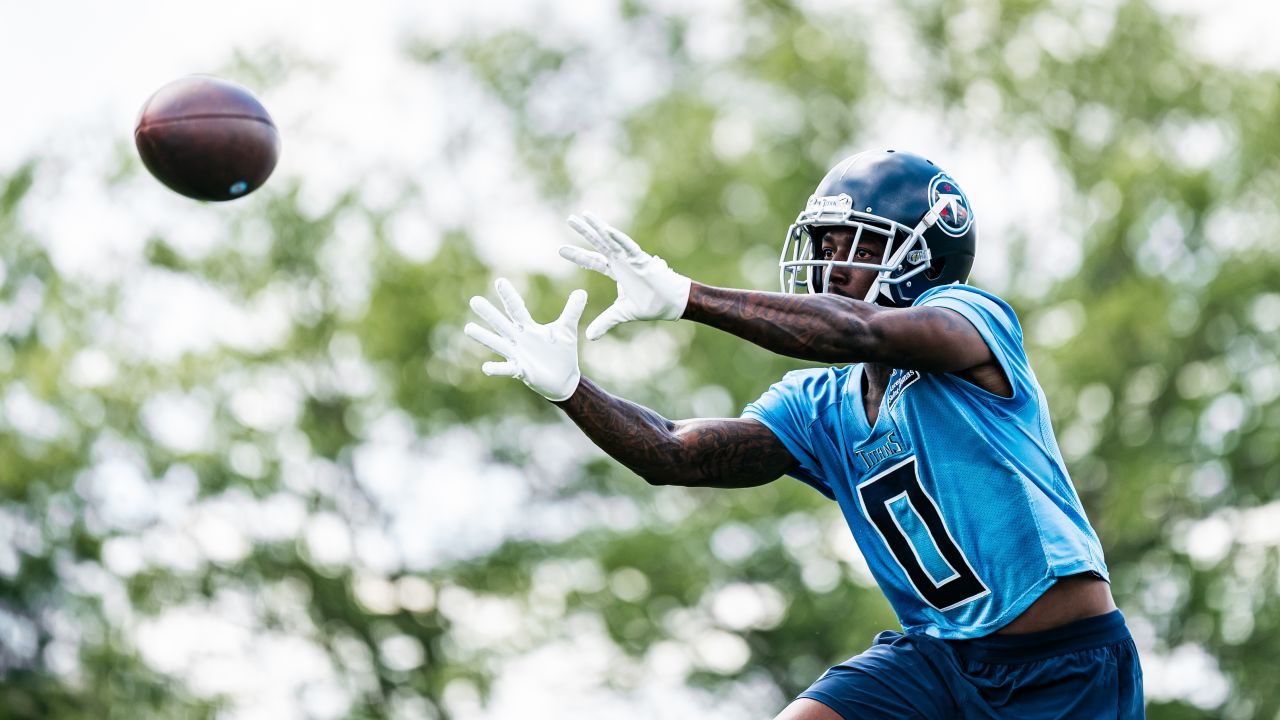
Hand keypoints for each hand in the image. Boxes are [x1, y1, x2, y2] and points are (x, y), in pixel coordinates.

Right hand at [465, 278, 587, 401]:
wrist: (564, 379)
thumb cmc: (562, 353)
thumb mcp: (567, 330)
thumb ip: (572, 312)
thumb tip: (582, 292)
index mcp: (528, 328)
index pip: (516, 309)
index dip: (509, 296)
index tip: (499, 281)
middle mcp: (518, 340)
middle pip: (502, 323)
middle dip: (489, 313)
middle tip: (474, 300)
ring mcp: (517, 355)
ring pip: (498, 344)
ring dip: (484, 337)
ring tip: (468, 328)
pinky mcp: (520, 371)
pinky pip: (506, 369)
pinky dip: (497, 369)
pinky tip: (486, 368)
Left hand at [560, 212, 691, 339]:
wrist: (672, 304)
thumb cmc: (651, 305)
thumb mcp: (621, 314)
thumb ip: (605, 322)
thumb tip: (589, 337)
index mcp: (617, 271)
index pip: (593, 260)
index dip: (578, 255)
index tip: (560, 250)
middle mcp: (621, 261)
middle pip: (599, 243)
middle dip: (584, 232)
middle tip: (569, 219)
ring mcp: (631, 259)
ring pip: (611, 239)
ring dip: (598, 227)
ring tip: (584, 215)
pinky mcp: (642, 260)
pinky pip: (628, 247)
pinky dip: (618, 239)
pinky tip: (607, 229)